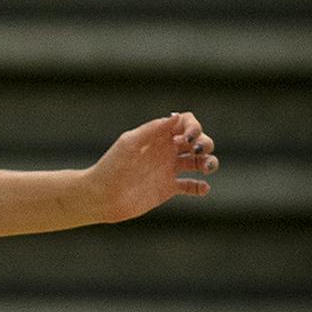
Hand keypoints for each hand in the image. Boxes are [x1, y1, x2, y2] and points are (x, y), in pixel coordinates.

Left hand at [88, 111, 216, 222]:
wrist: (102, 195)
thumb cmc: (112, 166)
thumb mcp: (130, 143)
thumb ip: (153, 129)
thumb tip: (177, 116)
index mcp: (157, 136)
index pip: (185, 122)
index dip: (193, 127)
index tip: (188, 139)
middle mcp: (165, 150)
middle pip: (198, 141)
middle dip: (206, 143)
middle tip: (197, 152)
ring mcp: (168, 169)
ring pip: (199, 162)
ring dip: (209, 163)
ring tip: (205, 169)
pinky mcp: (169, 188)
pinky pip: (192, 186)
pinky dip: (201, 187)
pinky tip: (201, 187)